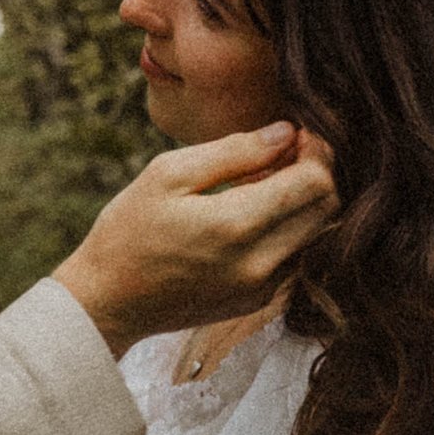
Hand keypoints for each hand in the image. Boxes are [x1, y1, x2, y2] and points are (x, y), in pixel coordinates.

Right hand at [54, 124, 336, 353]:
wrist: (106, 302)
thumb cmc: (128, 230)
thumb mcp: (168, 174)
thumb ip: (234, 151)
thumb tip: (286, 132)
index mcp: (237, 225)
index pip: (316, 181)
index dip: (315, 150)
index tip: (293, 134)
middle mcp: (260, 263)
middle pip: (327, 208)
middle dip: (315, 172)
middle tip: (282, 153)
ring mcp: (262, 288)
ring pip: (316, 233)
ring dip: (301, 202)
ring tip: (261, 184)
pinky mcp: (258, 302)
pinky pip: (295, 256)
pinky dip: (286, 230)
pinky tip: (251, 216)